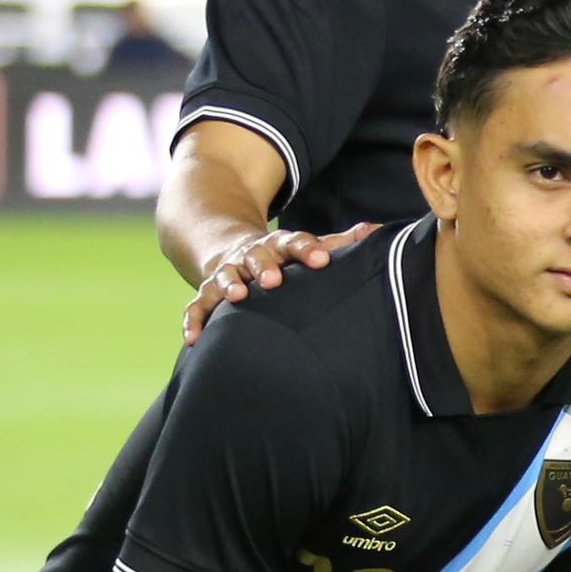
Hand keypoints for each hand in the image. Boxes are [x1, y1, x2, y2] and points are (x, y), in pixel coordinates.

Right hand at [181, 218, 378, 343]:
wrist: (230, 247)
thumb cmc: (281, 257)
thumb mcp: (305, 246)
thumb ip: (338, 243)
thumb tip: (376, 231)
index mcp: (278, 247)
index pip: (294, 243)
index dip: (307, 250)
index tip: (320, 260)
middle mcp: (250, 257)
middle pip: (256, 258)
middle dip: (264, 267)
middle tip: (273, 280)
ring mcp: (227, 274)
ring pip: (224, 278)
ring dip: (230, 286)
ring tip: (237, 297)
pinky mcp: (206, 293)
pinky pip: (196, 307)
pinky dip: (194, 321)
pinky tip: (193, 339)